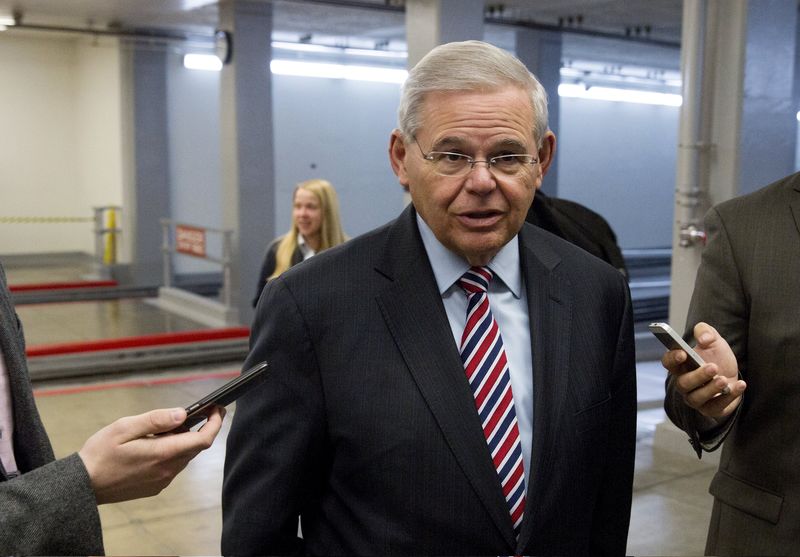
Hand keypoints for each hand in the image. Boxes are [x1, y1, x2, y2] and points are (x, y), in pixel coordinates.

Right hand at [78, 405, 224, 504]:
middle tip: (196, 412)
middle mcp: (167, 470)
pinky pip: (173, 466)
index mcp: (162, 454)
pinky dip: (172, 452)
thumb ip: (156, 420)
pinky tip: (155, 445)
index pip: (203, 440)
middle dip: (200, 429)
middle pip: (195, 447)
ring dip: (183, 441)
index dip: (215, 423)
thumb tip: (182, 414)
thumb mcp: (124, 428)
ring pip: (184, 456)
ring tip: (164, 429)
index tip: (218, 410)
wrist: (82, 485)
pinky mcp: (155, 487)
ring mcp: (162, 481)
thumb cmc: (100, 454)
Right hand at [661, 322, 745, 420]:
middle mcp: (684, 383)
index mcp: (680, 365)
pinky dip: (728, 398)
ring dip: (710, 389)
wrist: (731, 373)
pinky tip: (739, 385)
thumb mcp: (712, 339)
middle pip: (683, 384)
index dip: (673, 359)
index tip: (683, 353)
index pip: (668, 362)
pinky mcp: (710, 408)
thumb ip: (705, 331)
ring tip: (724, 379)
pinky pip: (715, 408)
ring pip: (696, 398)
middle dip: (697, 376)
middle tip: (713, 367)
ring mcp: (695, 398)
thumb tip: (704, 338)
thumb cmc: (716, 356)